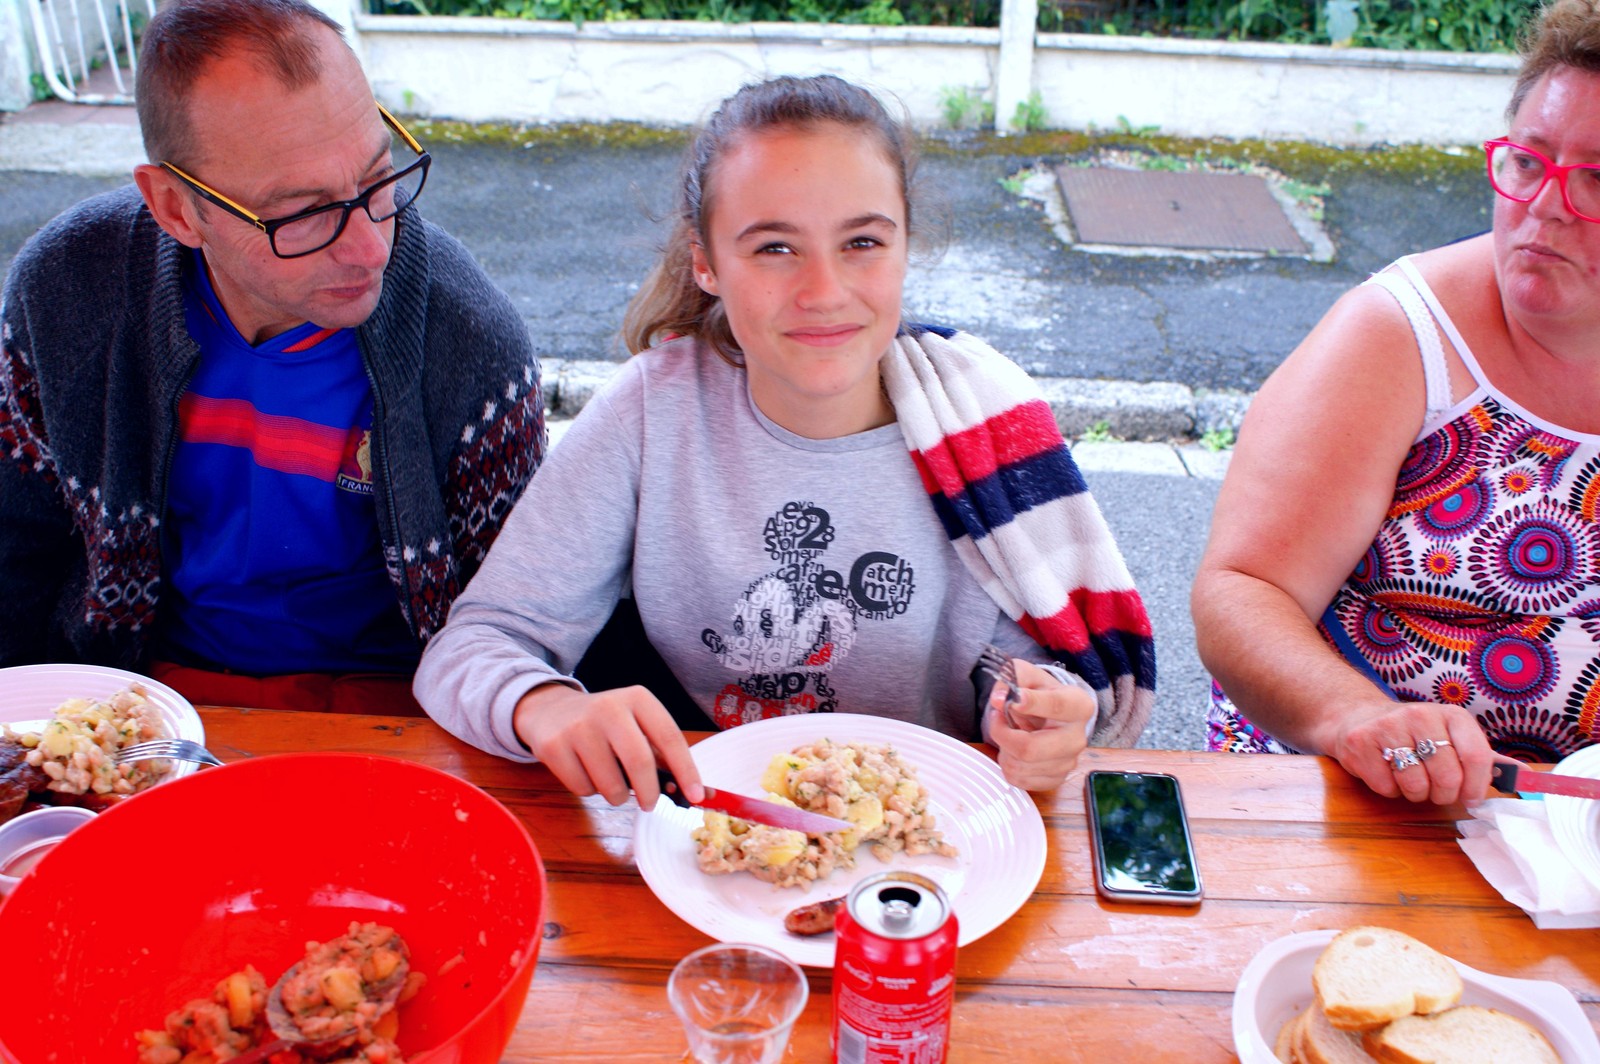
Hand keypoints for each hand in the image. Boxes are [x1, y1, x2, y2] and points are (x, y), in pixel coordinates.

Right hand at [512, 684, 702, 808]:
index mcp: (638, 699)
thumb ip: (664, 756)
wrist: (550, 711)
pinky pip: (583, 789)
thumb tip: (701, 793)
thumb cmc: (606, 725)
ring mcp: (579, 727)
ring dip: (616, 795)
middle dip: (650, 793)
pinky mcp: (554, 747)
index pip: (669, 737)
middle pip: (640, 762)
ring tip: (609, 778)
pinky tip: (584, 771)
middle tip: (650, 804)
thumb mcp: (636, 725)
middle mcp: (609, 708)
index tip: (698, 796)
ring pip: (610, 784)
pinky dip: (589, 791)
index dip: (686, 770)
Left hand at [985, 660, 1095, 790]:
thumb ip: (1012, 677)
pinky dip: (1008, 765)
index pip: (1055, 706)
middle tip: (998, 719)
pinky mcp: (1056, 779)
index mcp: (1078, 705)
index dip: (1031, 703)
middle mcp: (1078, 737)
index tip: (1014, 699)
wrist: (1051, 714)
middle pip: (1031, 748)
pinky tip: (1014, 751)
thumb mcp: (1026, 674)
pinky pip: (1019, 780)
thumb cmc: (1039, 692)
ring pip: (1020, 766)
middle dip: (1003, 734)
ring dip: (1004, 749)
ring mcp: (1068, 762)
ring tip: (1009, 734)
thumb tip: (999, 699)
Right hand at [1321, 699, 1495, 804]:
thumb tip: (1527, 776)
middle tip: (1435, 789)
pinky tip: (1385, 772)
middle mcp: (1420, 715)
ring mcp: (1387, 727)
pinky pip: (1386, 786)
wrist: (1357, 717)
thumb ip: (1486, 758)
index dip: (1477, 786)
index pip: (1477, 756)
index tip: (1471, 798)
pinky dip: (1388, 789)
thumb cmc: (1413, 734)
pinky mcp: (1360, 742)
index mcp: (1451, 715)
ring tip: (1409, 778)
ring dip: (1415, 793)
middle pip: (1447, 777)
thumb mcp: (1451, 737)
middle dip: (1443, 794)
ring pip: (1416, 785)